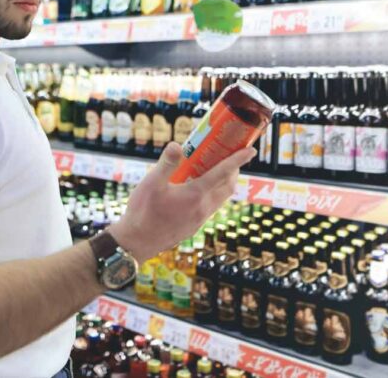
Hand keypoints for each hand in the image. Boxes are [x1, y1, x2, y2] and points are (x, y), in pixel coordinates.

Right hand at [108, 142, 255, 262]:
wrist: (138, 243)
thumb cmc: (143, 212)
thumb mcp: (151, 184)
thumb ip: (166, 164)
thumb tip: (177, 145)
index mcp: (195, 194)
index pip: (223, 173)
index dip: (238, 160)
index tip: (250, 150)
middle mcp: (203, 207)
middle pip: (228, 186)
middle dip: (234, 170)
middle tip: (229, 155)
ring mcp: (200, 218)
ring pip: (221, 198)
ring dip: (225, 183)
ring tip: (215, 170)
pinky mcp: (195, 226)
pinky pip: (212, 206)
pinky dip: (214, 194)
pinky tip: (198, 189)